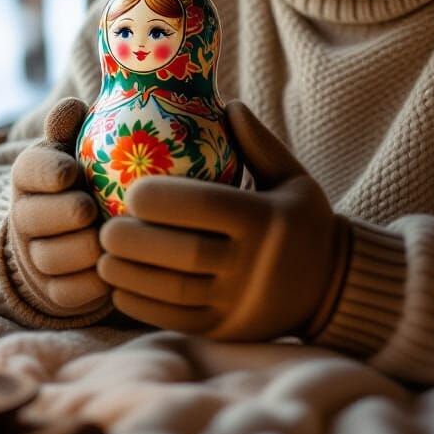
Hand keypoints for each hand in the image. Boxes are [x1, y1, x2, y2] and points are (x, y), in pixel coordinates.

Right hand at [8, 98, 110, 316]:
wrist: (77, 226)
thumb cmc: (88, 171)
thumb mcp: (78, 143)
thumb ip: (72, 125)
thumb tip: (72, 106)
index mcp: (30, 174)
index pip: (28, 170)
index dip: (46, 173)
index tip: (71, 172)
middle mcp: (25, 215)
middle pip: (34, 218)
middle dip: (63, 213)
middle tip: (90, 209)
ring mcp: (36, 255)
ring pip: (50, 257)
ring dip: (80, 249)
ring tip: (107, 239)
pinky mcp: (53, 289)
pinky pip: (67, 292)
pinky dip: (90, 283)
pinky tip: (114, 268)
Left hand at [98, 100, 348, 340]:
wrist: (329, 286)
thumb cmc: (301, 221)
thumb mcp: (292, 177)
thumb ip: (259, 143)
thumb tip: (226, 104)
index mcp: (266, 220)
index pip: (206, 205)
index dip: (162, 199)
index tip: (130, 191)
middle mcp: (253, 264)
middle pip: (183, 253)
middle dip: (135, 241)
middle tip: (104, 227)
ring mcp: (238, 302)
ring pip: (173, 290)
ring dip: (130, 274)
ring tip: (103, 256)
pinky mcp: (225, 328)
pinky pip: (175, 319)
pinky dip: (141, 304)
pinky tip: (119, 285)